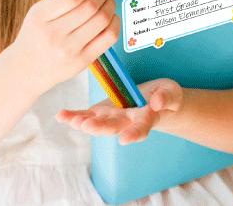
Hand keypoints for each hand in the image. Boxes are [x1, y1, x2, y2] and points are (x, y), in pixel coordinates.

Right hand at [11, 0, 119, 93]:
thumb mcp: (40, 11)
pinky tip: (110, 17)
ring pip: (102, 20)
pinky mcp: (83, 62)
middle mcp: (53, 34)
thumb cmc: (36, 36)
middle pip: (90, 6)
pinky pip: (108, 37)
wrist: (27, 70)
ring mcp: (69, 50)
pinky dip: (114, 22)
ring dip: (110, 4)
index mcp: (39, 17)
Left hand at [56, 78, 183, 144]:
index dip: (134, 133)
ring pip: (97, 123)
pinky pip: (86, 115)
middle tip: (88, 126)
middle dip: (100, 127)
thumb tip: (158, 102)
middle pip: (113, 127)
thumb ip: (167, 98)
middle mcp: (126, 122)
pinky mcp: (101, 112)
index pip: (141, 127)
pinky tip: (61, 116)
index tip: (125, 139)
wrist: (154, 101)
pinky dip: (73, 116)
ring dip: (83, 122)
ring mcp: (112, 118)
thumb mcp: (172, 93)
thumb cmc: (165, 96)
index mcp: (145, 118)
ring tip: (72, 120)